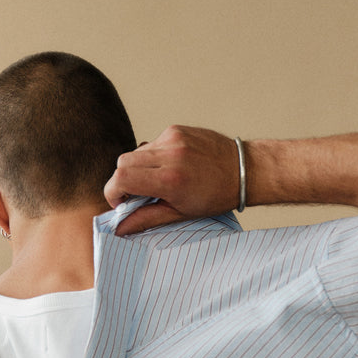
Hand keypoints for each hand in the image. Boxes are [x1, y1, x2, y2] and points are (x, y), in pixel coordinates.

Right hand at [103, 126, 241, 235]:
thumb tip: (120, 228)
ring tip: (156, 181)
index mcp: (170, 179)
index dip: (113, 192)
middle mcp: (169, 154)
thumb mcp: (180, 213)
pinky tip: (170, 166)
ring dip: (138, 169)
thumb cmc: (216, 196)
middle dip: (123, 181)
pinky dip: (153, 157)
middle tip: (136, 195)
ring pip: (135, 152)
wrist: (243, 170)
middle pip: (122, 162)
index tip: (121, 203)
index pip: (121, 178)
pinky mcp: (176, 129)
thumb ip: (147, 219)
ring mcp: (172, 138)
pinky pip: (152, 144)